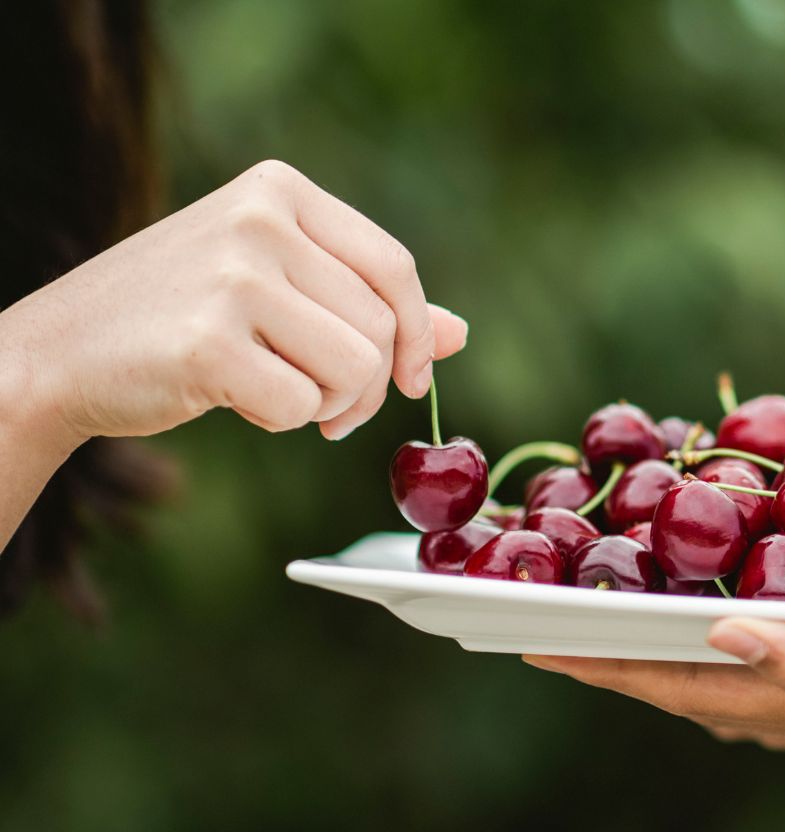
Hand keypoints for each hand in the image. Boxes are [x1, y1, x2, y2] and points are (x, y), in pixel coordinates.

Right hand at [0, 160, 465, 445]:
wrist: (57, 352)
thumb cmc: (178, 318)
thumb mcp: (275, 285)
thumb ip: (364, 301)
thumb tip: (460, 333)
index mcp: (279, 191)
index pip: (393, 267)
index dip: (417, 333)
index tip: (414, 378)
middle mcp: (259, 220)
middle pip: (379, 326)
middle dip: (368, 385)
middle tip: (328, 409)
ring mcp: (232, 277)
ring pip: (354, 369)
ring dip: (329, 406)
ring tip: (280, 396)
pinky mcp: (208, 342)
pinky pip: (301, 407)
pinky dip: (282, 421)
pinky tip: (238, 401)